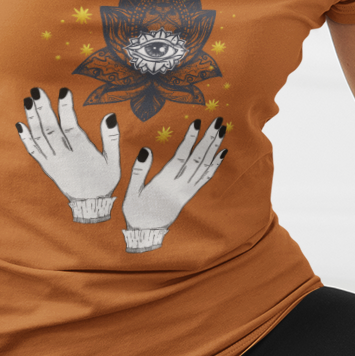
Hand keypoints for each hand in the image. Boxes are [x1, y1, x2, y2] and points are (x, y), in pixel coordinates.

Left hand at [16, 86, 121, 219]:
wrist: (90, 204)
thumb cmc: (104, 181)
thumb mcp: (113, 162)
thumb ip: (111, 139)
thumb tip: (109, 116)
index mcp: (81, 152)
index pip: (71, 126)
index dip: (66, 108)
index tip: (63, 91)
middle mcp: (64, 156)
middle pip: (51, 129)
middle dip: (43, 108)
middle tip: (36, 91)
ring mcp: (53, 161)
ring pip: (39, 137)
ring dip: (32, 119)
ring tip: (27, 101)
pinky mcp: (47, 167)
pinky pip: (33, 151)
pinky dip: (25, 138)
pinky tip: (19, 125)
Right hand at [122, 117, 226, 250]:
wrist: (146, 233)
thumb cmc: (135, 212)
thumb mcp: (132, 193)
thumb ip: (139, 171)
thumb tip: (146, 150)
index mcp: (165, 183)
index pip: (181, 157)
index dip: (190, 139)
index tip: (196, 122)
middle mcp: (179, 186)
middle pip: (198, 159)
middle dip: (208, 139)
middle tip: (218, 121)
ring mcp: (187, 191)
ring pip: (204, 166)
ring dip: (214, 148)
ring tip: (222, 131)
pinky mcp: (189, 195)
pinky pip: (206, 178)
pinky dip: (215, 164)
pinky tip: (222, 153)